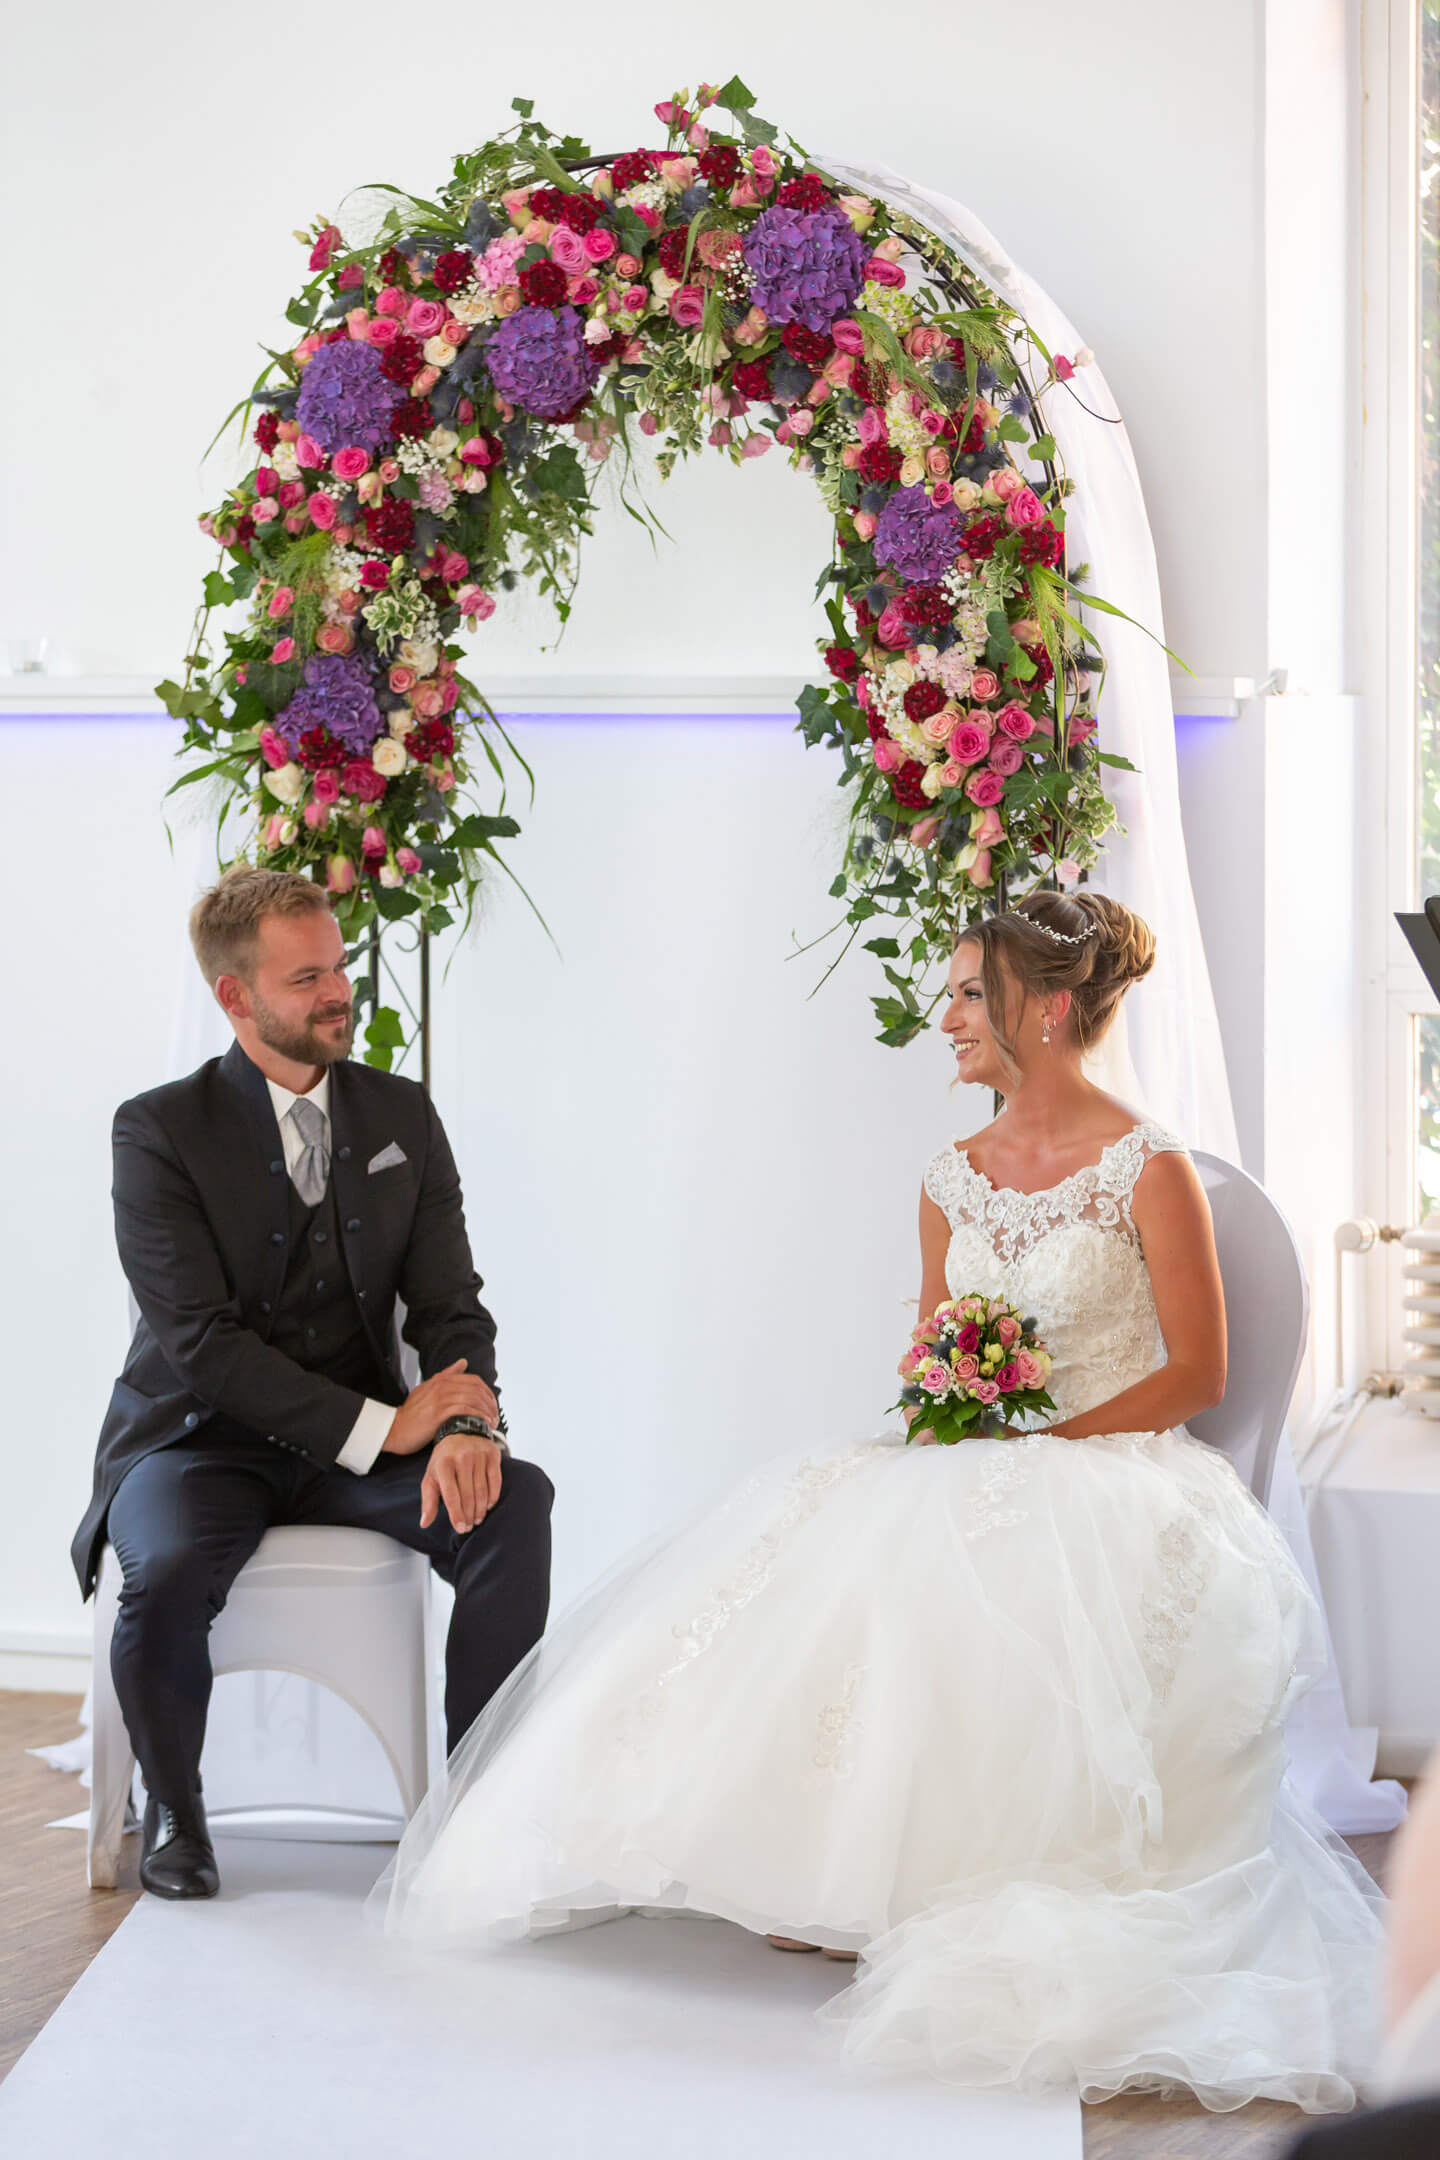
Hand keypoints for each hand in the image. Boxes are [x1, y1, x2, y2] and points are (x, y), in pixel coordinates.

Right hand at [382, 1360, 499, 1456]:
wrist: (394, 1428)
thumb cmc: (411, 1413)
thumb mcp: (427, 1388)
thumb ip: (446, 1375)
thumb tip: (463, 1362)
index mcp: (442, 1380)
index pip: (475, 1380)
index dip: (488, 1393)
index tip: (492, 1405)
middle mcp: (442, 1386)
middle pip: (477, 1390)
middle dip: (490, 1404)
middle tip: (495, 1416)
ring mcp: (440, 1399)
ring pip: (473, 1400)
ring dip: (487, 1412)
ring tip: (492, 1423)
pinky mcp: (439, 1413)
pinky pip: (465, 1411)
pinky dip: (478, 1417)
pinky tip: (484, 1424)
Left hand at [419, 1430, 503, 1535]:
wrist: (462, 1430)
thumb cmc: (444, 1459)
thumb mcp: (431, 1476)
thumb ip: (428, 1500)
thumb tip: (424, 1523)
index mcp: (443, 1464)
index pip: (451, 1496)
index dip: (456, 1515)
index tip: (460, 1528)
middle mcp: (461, 1458)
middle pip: (468, 1495)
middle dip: (469, 1515)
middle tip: (470, 1526)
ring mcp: (478, 1455)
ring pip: (482, 1490)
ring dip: (481, 1509)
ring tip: (478, 1519)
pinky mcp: (492, 1454)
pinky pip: (495, 1481)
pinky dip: (493, 1496)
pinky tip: (488, 1506)